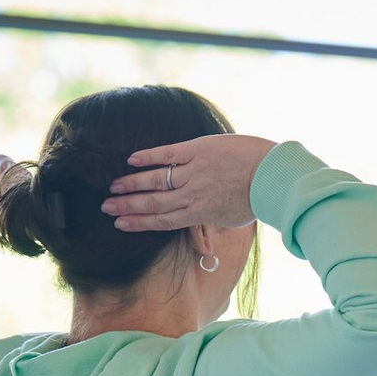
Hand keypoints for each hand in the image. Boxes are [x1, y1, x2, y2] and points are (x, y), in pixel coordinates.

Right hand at [102, 134, 277, 232]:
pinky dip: (148, 157)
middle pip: (153, 203)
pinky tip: (131, 160)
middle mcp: (191, 196)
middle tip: (106, 208)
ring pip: (154, 180)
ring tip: (113, 187)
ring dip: (131, 183)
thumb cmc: (256, 197)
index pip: (163, 221)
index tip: (120, 224)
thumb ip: (212, 218)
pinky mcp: (196, 151)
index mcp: (200, 214)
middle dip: (128, 207)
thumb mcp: (232, 217)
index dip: (140, 223)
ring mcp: (193, 173)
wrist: (270, 175)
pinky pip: (166, 154)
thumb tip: (203, 220)